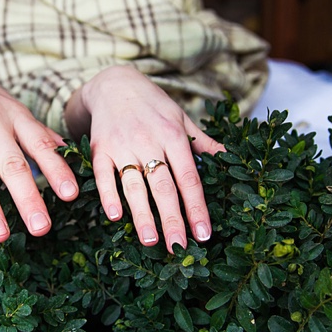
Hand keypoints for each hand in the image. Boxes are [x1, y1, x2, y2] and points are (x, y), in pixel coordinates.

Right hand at [65, 66, 223, 252]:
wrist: (113, 83)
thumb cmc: (152, 104)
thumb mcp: (181, 117)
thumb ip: (202, 141)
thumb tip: (231, 157)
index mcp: (173, 135)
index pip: (189, 178)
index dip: (196, 207)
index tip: (204, 233)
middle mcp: (149, 141)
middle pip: (163, 186)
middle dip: (172, 219)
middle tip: (179, 248)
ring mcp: (122, 145)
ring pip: (134, 185)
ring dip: (142, 215)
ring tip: (151, 241)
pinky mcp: (100, 149)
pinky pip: (103, 175)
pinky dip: (108, 195)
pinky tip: (115, 217)